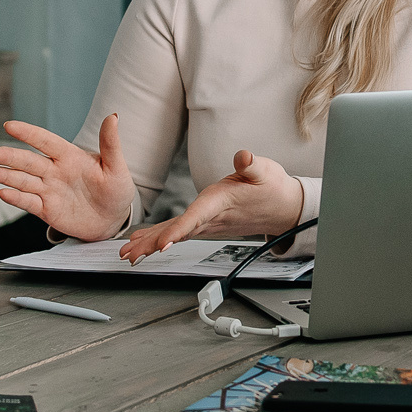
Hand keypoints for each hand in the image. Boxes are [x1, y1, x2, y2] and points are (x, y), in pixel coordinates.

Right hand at [0, 114, 135, 242]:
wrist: (114, 219)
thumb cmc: (116, 190)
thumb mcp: (117, 167)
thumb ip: (110, 144)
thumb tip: (113, 116)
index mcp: (70, 156)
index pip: (45, 141)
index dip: (28, 134)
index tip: (9, 126)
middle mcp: (55, 171)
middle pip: (28, 162)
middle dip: (10, 157)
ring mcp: (49, 191)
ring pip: (23, 181)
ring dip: (5, 176)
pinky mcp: (47, 211)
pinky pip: (29, 203)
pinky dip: (16, 199)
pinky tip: (2, 192)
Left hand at [122, 148, 303, 262]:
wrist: (283, 208)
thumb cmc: (272, 187)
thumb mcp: (265, 170)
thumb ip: (251, 164)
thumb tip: (243, 156)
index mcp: (222, 202)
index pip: (196, 217)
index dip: (178, 230)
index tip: (162, 244)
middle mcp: (212, 217)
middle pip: (178, 232)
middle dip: (153, 244)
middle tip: (130, 254)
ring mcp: (209, 223)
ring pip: (176, 234)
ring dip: (151, 244)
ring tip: (129, 253)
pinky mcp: (206, 223)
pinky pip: (180, 232)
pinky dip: (160, 238)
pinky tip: (145, 242)